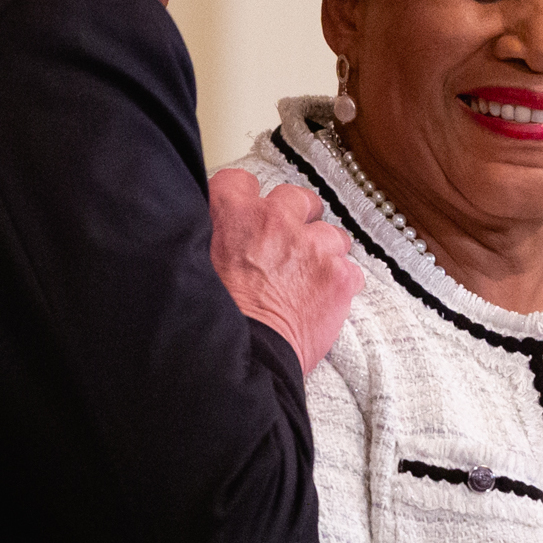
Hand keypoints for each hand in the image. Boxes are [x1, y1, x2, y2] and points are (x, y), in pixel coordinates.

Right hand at [208, 170, 361, 375]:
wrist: (242, 360)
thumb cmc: (212, 321)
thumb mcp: (192, 266)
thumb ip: (209, 239)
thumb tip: (211, 236)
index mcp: (231, 214)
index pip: (240, 183)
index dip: (246, 201)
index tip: (250, 216)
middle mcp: (274, 220)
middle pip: (297, 199)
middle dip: (296, 218)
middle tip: (288, 246)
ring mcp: (312, 246)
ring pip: (331, 234)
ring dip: (322, 253)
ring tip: (307, 280)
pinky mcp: (338, 277)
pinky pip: (350, 271)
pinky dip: (338, 285)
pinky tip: (320, 302)